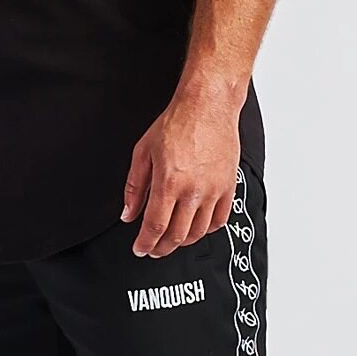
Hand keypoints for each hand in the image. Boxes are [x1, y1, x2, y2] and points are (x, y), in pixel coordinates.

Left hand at [121, 86, 240, 258]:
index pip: (155, 226)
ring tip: (173, 239)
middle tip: (154, 248)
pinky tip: (197, 227)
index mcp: (169, 181)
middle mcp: (193, 190)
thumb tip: (128, 213)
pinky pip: (219, 220)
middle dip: (162, 247)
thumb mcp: (144, 151)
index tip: (140, 248)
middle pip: (177, 235)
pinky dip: (207, 230)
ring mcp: (213, 190)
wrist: (207, 106)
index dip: (146, 243)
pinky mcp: (228, 187)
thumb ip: (134, 186)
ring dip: (183, 241)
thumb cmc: (177, 123)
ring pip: (198, 232)